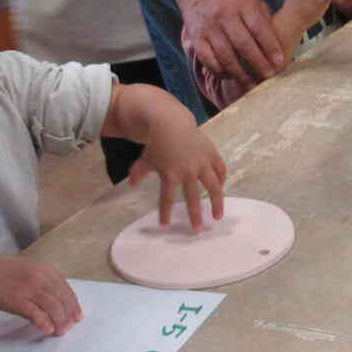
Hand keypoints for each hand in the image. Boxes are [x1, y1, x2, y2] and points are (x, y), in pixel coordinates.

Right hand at [0, 255, 81, 337]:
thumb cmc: (4, 273)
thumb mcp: (29, 269)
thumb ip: (44, 281)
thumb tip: (57, 300)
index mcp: (45, 270)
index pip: (66, 289)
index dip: (74, 304)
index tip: (78, 316)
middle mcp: (40, 277)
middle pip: (62, 298)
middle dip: (69, 315)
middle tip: (71, 327)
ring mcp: (29, 288)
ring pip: (53, 307)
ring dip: (60, 321)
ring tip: (60, 332)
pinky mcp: (17, 300)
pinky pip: (35, 313)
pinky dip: (45, 322)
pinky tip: (48, 330)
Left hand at [131, 110, 227, 227]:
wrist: (171, 121)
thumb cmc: (157, 142)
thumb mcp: (146, 159)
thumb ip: (139, 172)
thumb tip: (130, 185)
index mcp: (170, 173)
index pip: (167, 198)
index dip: (166, 213)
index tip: (165, 226)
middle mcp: (188, 170)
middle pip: (192, 198)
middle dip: (195, 216)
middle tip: (197, 231)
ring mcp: (201, 162)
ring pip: (213, 186)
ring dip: (216, 203)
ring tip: (217, 216)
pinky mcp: (211, 154)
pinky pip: (220, 169)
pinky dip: (221, 179)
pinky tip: (220, 187)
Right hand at [180, 0, 287, 85]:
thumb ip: (264, 19)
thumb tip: (278, 47)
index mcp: (242, 3)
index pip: (259, 28)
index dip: (270, 47)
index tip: (280, 63)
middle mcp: (224, 15)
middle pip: (243, 45)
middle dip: (258, 64)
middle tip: (269, 77)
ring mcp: (208, 27)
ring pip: (225, 56)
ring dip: (240, 74)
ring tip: (252, 85)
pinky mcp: (195, 38)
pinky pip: (208, 60)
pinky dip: (220, 71)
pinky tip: (231, 76)